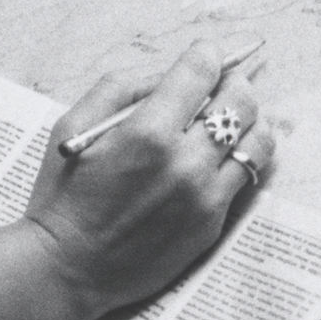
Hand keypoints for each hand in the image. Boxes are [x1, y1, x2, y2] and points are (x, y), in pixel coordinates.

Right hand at [21, 42, 277, 317]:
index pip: (200, 73)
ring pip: (257, 141)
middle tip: (222, 82)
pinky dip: (242, 156)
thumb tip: (165, 75)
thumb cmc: (63, 194)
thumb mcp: (72, 125)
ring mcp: (205, 195)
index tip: (206, 53)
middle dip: (234, 82)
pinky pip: (247, 177)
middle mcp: (184, 161)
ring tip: (234, 117)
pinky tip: (224, 152)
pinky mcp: (213, 222)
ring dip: (250, 120)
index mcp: (146, 131)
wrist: (68, 266)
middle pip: (240, 102)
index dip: (207, 55)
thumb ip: (120, 88)